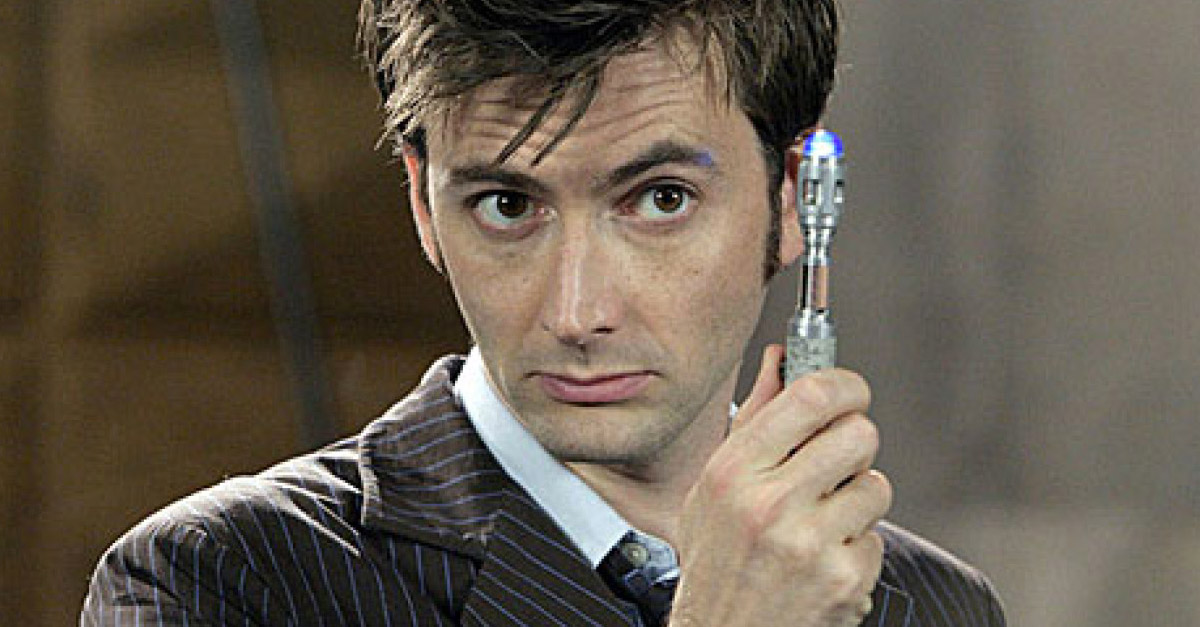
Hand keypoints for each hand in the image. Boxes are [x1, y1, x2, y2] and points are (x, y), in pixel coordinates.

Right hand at [669, 345, 890, 626]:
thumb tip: (780, 358)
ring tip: (821, 522)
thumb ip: (754, 418)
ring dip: (856, 501)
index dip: (846, 384)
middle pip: (858, 434)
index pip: (811, 396)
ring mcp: (809, 544)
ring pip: (875, 486)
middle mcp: (769, 504)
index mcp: (733, 471)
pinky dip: (856, 547)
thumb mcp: (714, 486)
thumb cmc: (716, 558)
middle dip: (855, 443)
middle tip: (836, 461)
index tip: (851, 391)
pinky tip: (822, 560)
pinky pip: (876, 537)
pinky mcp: (843, 579)